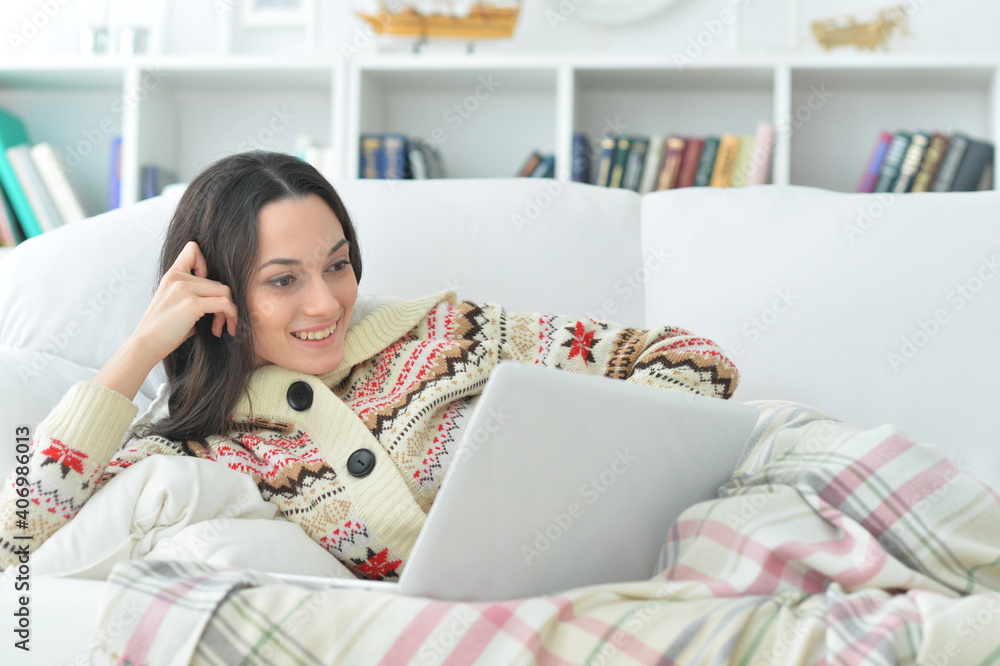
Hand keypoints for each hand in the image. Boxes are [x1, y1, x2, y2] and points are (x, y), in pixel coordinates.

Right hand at [130, 240, 239, 365]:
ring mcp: (185, 289)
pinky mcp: (192, 304)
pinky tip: (221, 330)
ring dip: (228, 313)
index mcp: (172, 275)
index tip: (207, 290)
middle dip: (224, 305)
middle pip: (218, 283)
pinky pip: (225, 304)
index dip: (206, 264)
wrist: (145, 345)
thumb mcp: (175, 304)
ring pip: (225, 293)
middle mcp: (178, 278)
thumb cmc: (163, 330)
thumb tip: (223, 299)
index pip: (193, 249)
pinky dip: (231, 316)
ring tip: (220, 329)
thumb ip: (194, 295)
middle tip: (218, 325)